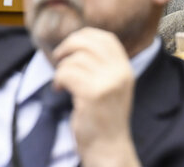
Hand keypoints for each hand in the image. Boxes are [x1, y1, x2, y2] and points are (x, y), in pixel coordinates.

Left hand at [52, 27, 141, 166]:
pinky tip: (59, 89)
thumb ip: (104, 66)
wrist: (109, 147)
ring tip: (61, 82)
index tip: (72, 45)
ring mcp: (107, 83)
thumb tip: (80, 43)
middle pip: (89, 42)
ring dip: (61, 68)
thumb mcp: (113, 86)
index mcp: (125, 69)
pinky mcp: (92, 94)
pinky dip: (58, 79)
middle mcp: (119, 73)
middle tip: (58, 58)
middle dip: (68, 45)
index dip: (86, 36)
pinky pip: (67, 74)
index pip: (107, 38)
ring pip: (75, 59)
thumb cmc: (105, 118)